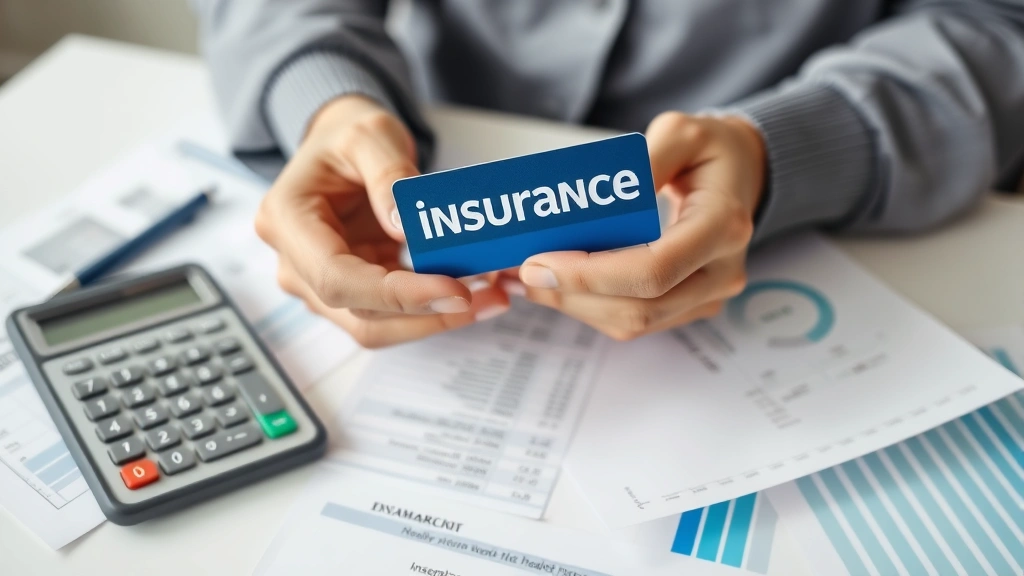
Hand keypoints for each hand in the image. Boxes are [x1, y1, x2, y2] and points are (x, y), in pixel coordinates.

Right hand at [255, 95, 508, 347]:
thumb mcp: (369, 134)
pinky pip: (392, 314)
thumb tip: (406, 227)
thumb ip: (388, 174)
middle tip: (487, 297)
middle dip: (425, 313)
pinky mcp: (354, 291)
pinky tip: (476, 292)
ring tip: (491, 296)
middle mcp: (295, 263)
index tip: (453, 290)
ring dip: (434, 319)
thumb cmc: (347, 136)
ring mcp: (321, 283)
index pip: (336, 278)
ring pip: (377, 325)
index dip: (396, 293)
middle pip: (359, 311)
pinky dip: (433, 309)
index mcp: (286, 221)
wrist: (342, 148)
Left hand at [510, 112, 764, 339]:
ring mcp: (707, 296)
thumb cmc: (709, 150)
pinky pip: (635, 320)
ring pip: (633, 323)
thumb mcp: (680, 133)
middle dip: (572, 295)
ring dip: (575, 306)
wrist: (743, 173)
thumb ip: (643, 159)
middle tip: (522, 273)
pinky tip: (557, 286)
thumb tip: (599, 196)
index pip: (653, 269)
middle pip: (639, 307)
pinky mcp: (688, 306)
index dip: (590, 275)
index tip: (539, 263)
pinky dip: (590, 306)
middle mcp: (721, 272)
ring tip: (528, 280)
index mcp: (723, 226)